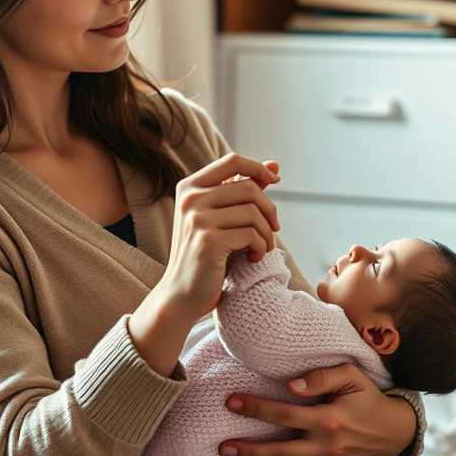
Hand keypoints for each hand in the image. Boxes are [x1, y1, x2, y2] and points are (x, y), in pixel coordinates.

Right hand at [155, 153, 281, 323]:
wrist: (181, 294)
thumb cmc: (205, 254)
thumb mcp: (221, 217)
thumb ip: (243, 190)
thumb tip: (275, 165)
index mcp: (190, 187)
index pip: (232, 161)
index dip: (258, 168)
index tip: (275, 181)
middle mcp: (190, 199)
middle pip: (249, 188)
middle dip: (269, 209)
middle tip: (273, 229)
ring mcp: (197, 220)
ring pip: (253, 212)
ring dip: (267, 233)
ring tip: (262, 248)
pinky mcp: (208, 242)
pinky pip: (251, 235)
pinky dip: (260, 248)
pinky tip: (253, 258)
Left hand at [218, 363, 416, 455]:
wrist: (394, 432)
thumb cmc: (368, 398)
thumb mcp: (352, 376)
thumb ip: (322, 376)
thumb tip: (292, 385)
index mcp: (330, 418)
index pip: (285, 414)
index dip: (256, 408)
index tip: (231, 402)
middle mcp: (327, 446)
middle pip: (281, 450)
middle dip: (249, 449)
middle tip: (222, 445)